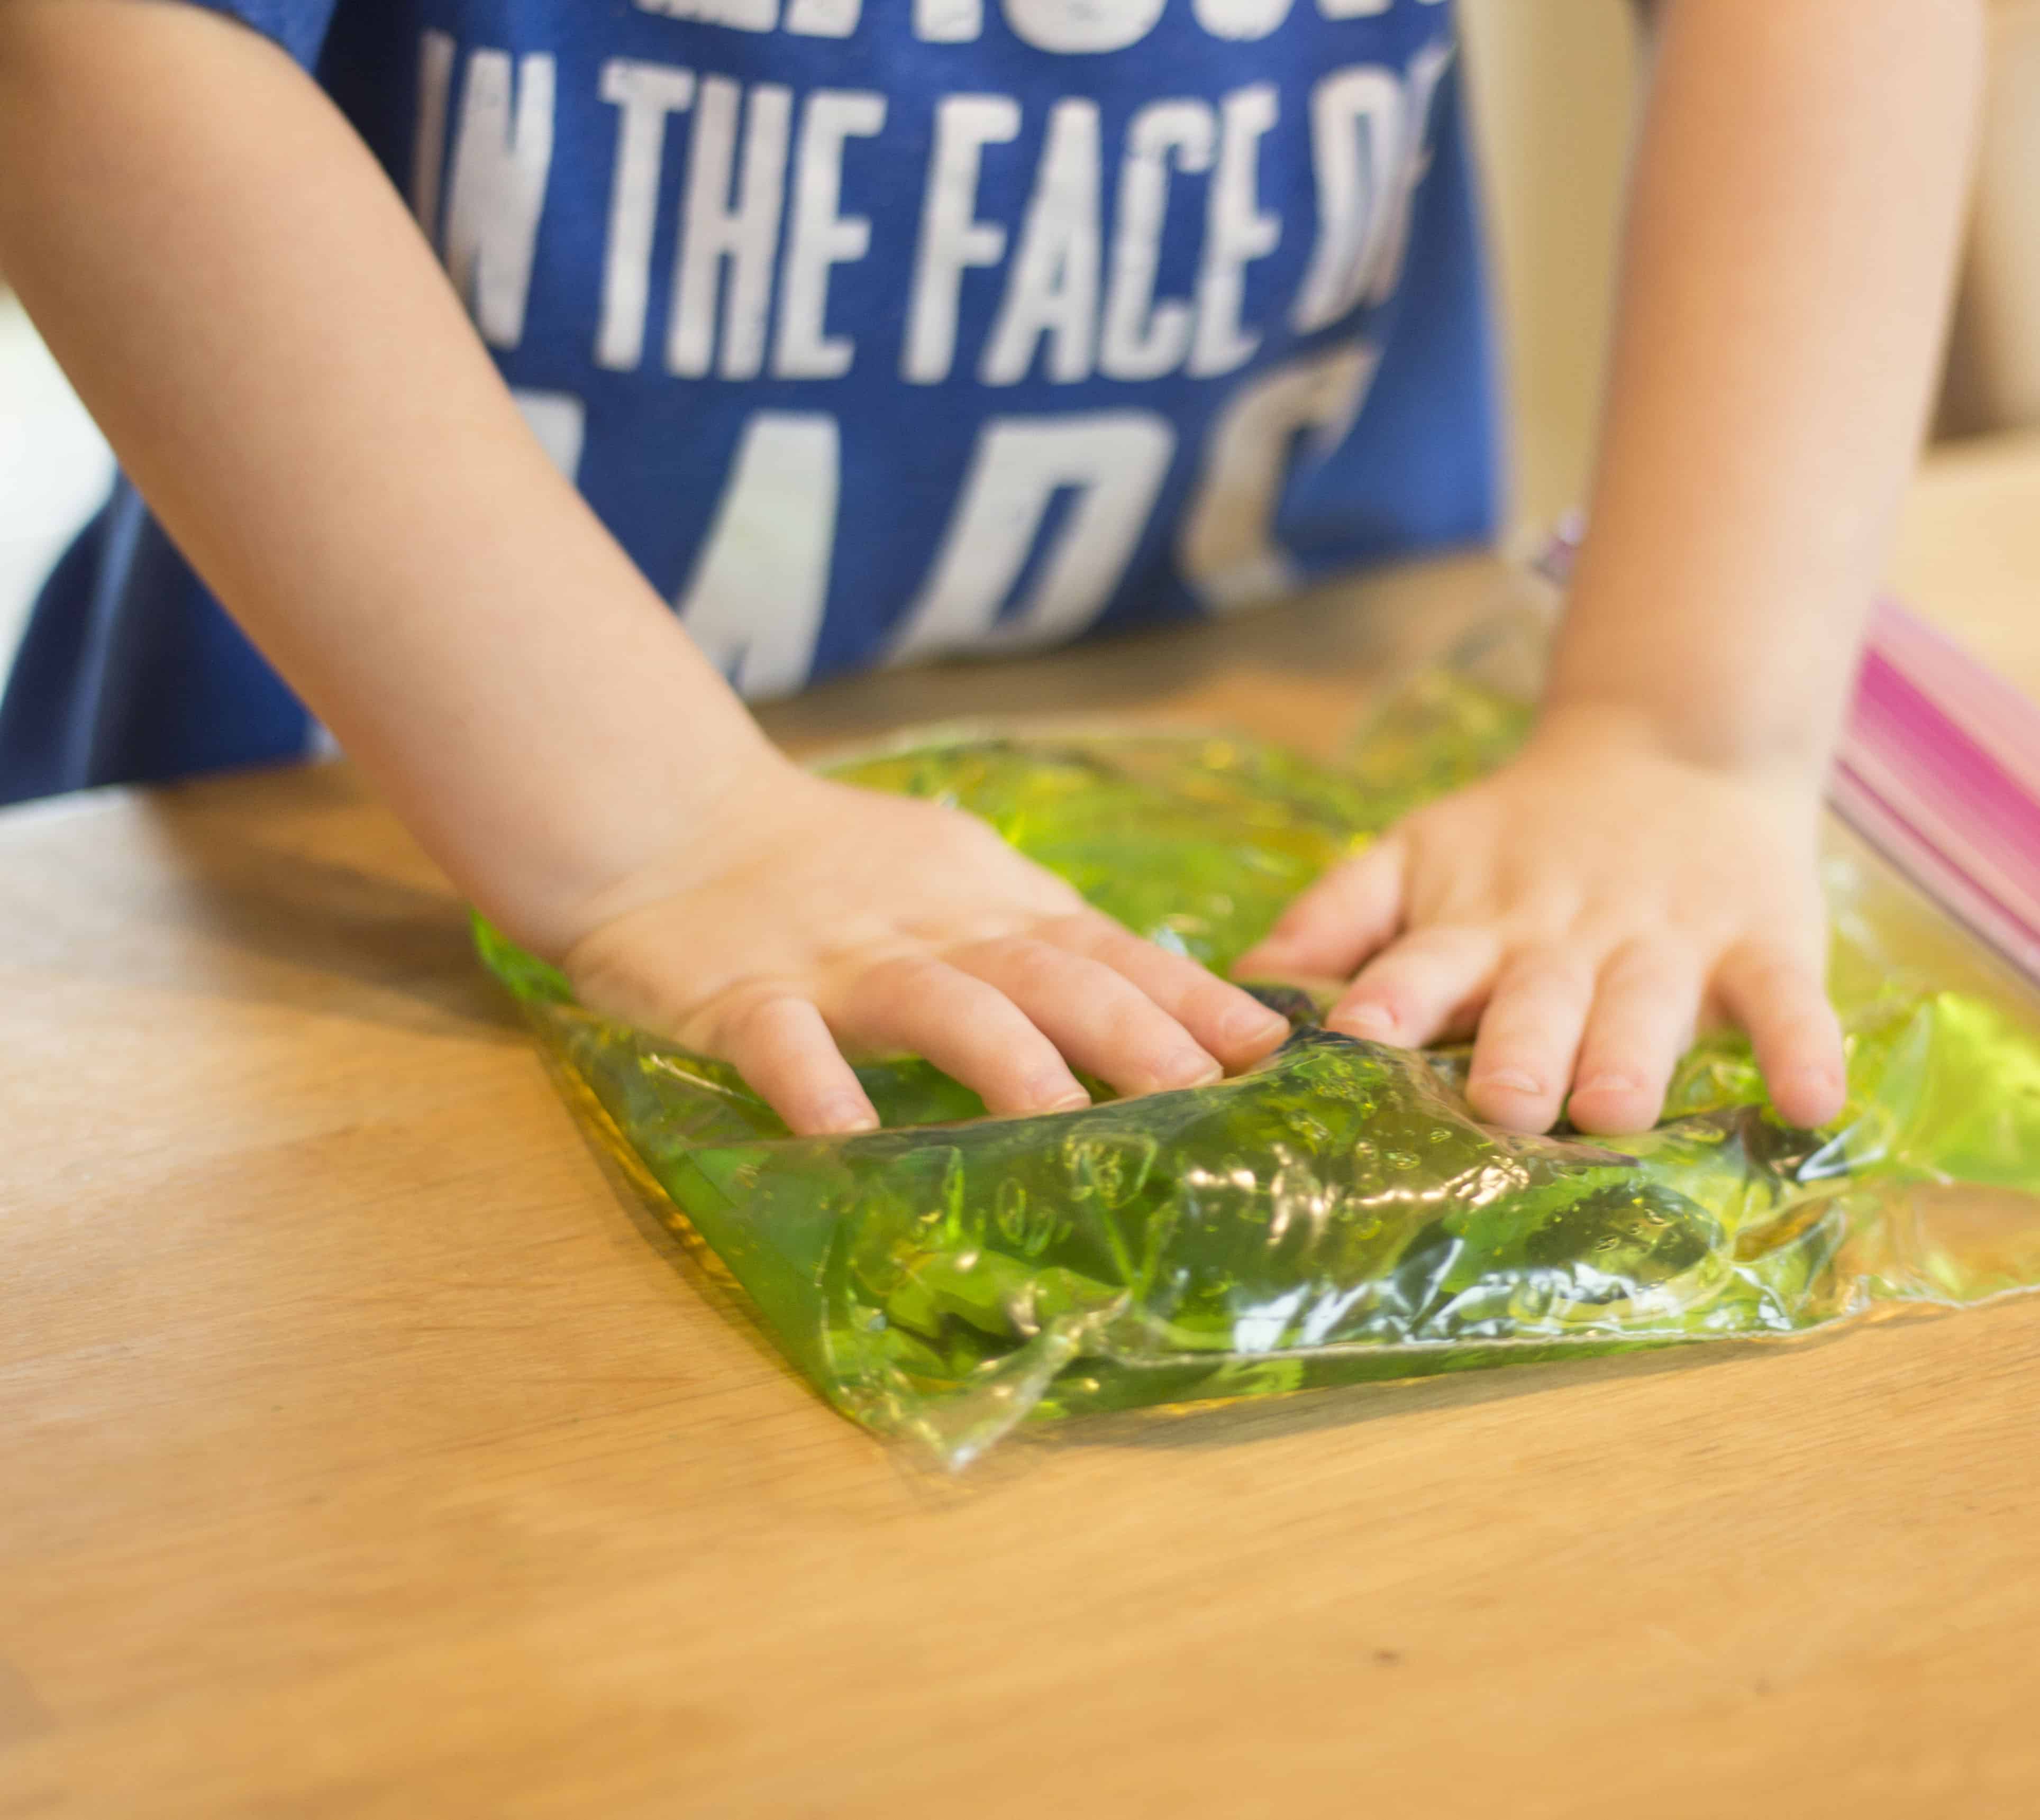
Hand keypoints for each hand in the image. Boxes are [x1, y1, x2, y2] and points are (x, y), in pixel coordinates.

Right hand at [552, 757, 1292, 1134]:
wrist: (671, 816)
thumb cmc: (829, 868)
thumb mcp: (959, 889)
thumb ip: (1045, 948)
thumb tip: (1167, 1011)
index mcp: (994, 906)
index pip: (1114, 951)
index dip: (1195, 1001)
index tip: (1277, 1053)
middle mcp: (937, 930)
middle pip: (1052, 976)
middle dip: (1134, 1036)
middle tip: (1204, 1099)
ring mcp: (840, 962)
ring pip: (942, 1004)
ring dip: (1007, 1062)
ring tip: (1063, 1125)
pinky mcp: (741, 993)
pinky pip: (782, 1042)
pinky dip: (815, 1087)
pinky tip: (847, 1141)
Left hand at [1237, 706, 1846, 1134]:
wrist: (1675, 748)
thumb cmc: (1523, 837)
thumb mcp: (1418, 854)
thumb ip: (1336, 914)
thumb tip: (1240, 987)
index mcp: (1477, 923)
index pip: (1422, 964)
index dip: (1391, 1001)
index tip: (1358, 1043)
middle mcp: (1567, 940)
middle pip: (1536, 1000)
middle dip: (1515, 1053)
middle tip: (1498, 1104)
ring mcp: (1668, 943)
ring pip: (1647, 1007)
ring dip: (1630, 1058)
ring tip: (1613, 1109)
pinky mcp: (1762, 944)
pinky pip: (1786, 1003)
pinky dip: (1803, 1050)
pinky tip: (1811, 1103)